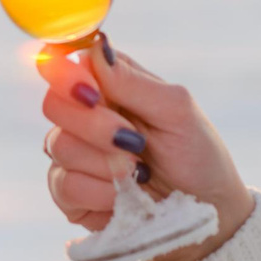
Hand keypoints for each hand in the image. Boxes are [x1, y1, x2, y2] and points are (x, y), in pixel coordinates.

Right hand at [35, 34, 253, 260]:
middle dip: (96, 126)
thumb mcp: (177, 110)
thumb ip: (132, 81)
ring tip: (139, 173)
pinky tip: (124, 197)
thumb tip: (95, 46)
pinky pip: (64, 186)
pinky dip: (99, 193)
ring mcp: (74, 155)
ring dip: (106, 164)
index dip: (66, 75)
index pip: (63, 62)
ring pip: (58, 146)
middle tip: (134, 142)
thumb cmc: (198, 154)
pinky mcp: (70, 194)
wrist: (206, 214)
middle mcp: (85, 114)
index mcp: (108, 83)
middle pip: (53, 104)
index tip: (93, 94)